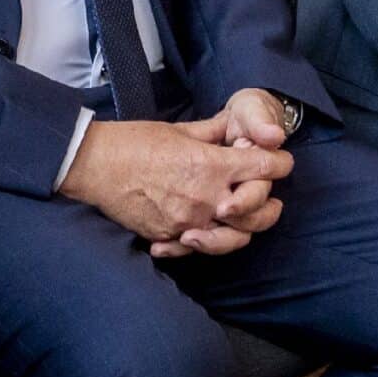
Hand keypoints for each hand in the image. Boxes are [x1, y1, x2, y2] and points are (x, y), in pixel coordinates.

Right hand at [60, 117, 290, 257]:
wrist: (95, 165)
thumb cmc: (135, 141)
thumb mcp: (180, 129)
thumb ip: (214, 133)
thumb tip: (237, 129)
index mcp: (211, 165)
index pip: (264, 168)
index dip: (280, 163)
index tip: (282, 162)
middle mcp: (205, 197)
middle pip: (258, 210)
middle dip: (270, 202)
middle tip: (271, 197)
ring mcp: (188, 222)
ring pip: (234, 238)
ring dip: (245, 228)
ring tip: (247, 220)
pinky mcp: (170, 237)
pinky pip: (198, 248)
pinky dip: (206, 241)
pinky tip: (207, 233)